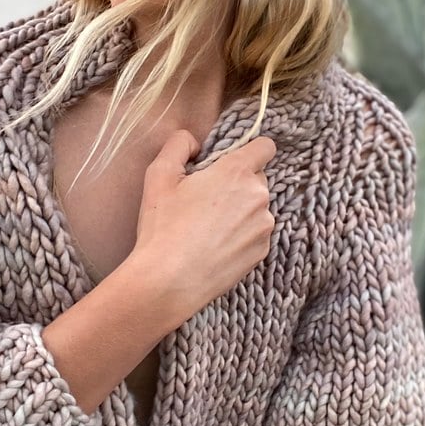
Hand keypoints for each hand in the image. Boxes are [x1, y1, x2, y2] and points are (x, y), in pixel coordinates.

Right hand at [130, 129, 275, 324]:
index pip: (265, 147)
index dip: (250, 149)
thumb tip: (195, 143)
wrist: (169, 281)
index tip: (232, 159)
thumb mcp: (159, 174)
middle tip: (206, 198)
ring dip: (240, 210)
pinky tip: (215, 245)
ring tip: (208, 227)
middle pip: (257, 177)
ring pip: (257, 207)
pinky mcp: (262, 252)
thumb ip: (179, 144)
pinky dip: (241, 234)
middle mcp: (259, 196)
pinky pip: (256, 232)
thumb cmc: (162, 226)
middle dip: (237, 182)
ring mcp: (264, 226)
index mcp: (237, 172)